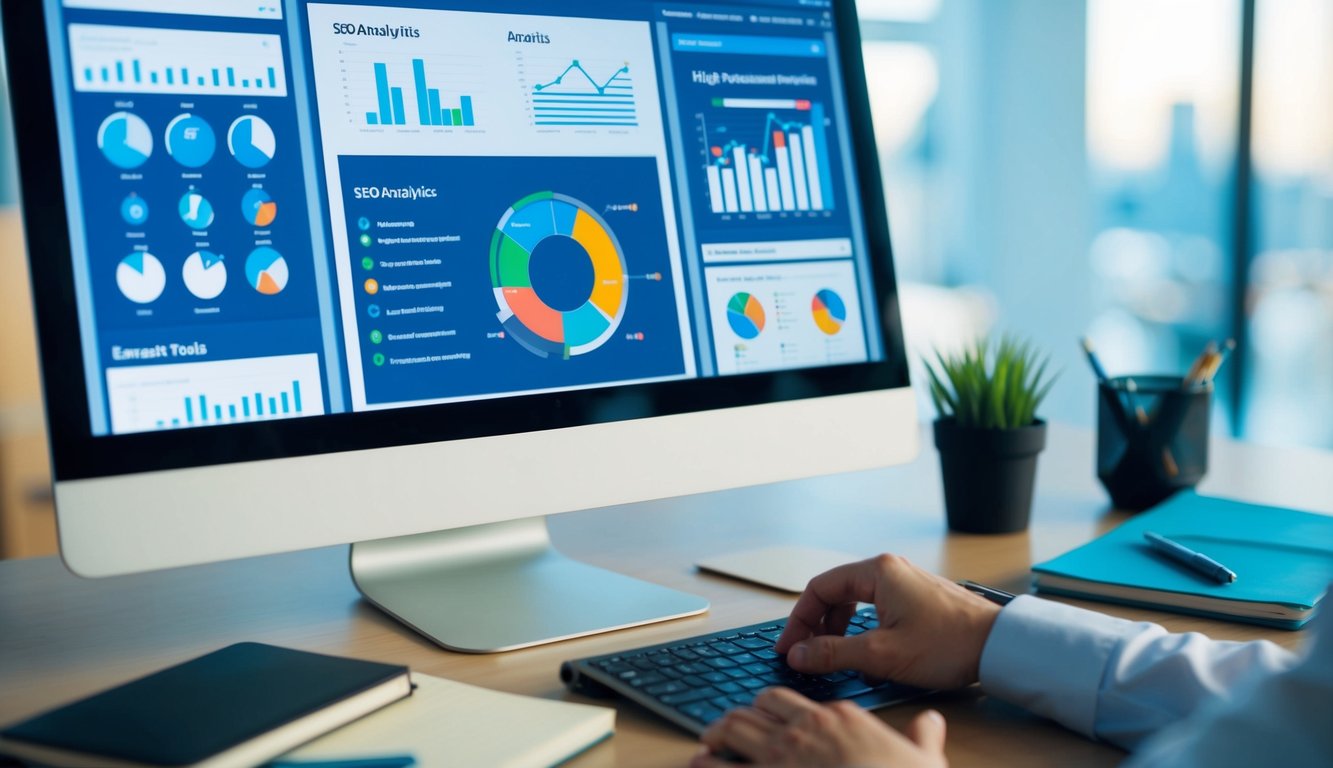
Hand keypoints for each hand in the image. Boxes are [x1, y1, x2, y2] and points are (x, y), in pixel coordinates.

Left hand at [693, 687, 947, 767]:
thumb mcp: (925, 757)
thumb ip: (923, 736)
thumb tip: (932, 724)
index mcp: (839, 717)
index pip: (790, 700)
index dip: (771, 708)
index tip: (763, 716)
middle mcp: (806, 729)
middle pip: (757, 708)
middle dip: (740, 717)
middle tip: (727, 729)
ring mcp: (784, 756)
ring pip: (734, 728)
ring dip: (716, 735)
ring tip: (707, 743)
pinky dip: (706, 765)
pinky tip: (697, 764)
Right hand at [774, 554, 1000, 689]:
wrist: (1000, 646)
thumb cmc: (949, 644)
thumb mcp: (882, 654)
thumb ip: (833, 653)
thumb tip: (798, 653)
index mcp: (878, 572)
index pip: (820, 588)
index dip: (799, 620)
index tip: (790, 647)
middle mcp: (890, 570)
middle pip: (836, 591)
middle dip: (817, 624)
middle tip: (806, 652)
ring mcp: (905, 582)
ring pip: (855, 600)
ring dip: (838, 627)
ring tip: (832, 654)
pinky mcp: (917, 598)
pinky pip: (875, 607)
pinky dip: (861, 627)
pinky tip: (864, 651)